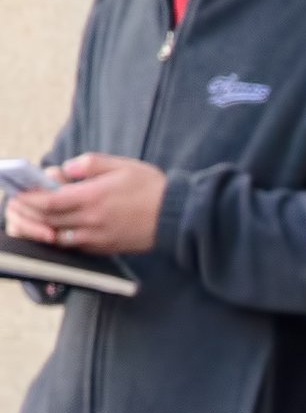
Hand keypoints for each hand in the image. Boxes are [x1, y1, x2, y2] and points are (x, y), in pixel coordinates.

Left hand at [8, 154, 165, 253]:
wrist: (177, 216)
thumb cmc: (152, 187)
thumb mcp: (120, 165)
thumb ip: (88, 164)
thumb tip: (65, 170)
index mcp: (92, 197)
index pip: (48, 201)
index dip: (29, 198)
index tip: (20, 193)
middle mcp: (91, 220)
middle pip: (48, 220)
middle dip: (30, 213)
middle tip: (20, 206)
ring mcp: (98, 237)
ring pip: (58, 237)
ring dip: (44, 228)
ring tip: (38, 219)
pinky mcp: (107, 248)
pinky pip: (75, 246)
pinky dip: (62, 238)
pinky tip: (60, 230)